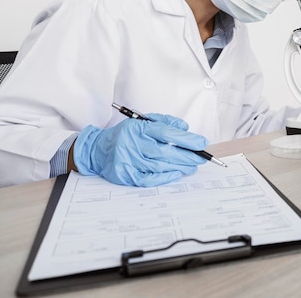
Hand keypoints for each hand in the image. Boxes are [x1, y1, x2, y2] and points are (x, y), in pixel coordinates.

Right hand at [73, 113, 207, 186]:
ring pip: (160, 166)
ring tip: (192, 166)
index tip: (202, 143)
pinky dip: (165, 177)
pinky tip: (176, 174)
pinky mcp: (125, 175)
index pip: (166, 133)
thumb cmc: (126, 135)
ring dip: (180, 167)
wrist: (98, 149)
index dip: (186, 139)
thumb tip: (185, 128)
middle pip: (166, 152)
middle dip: (188, 156)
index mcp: (139, 128)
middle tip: (202, 158)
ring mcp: (129, 161)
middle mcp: (133, 144)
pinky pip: (149, 179)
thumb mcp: (143, 122)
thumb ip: (165, 122)